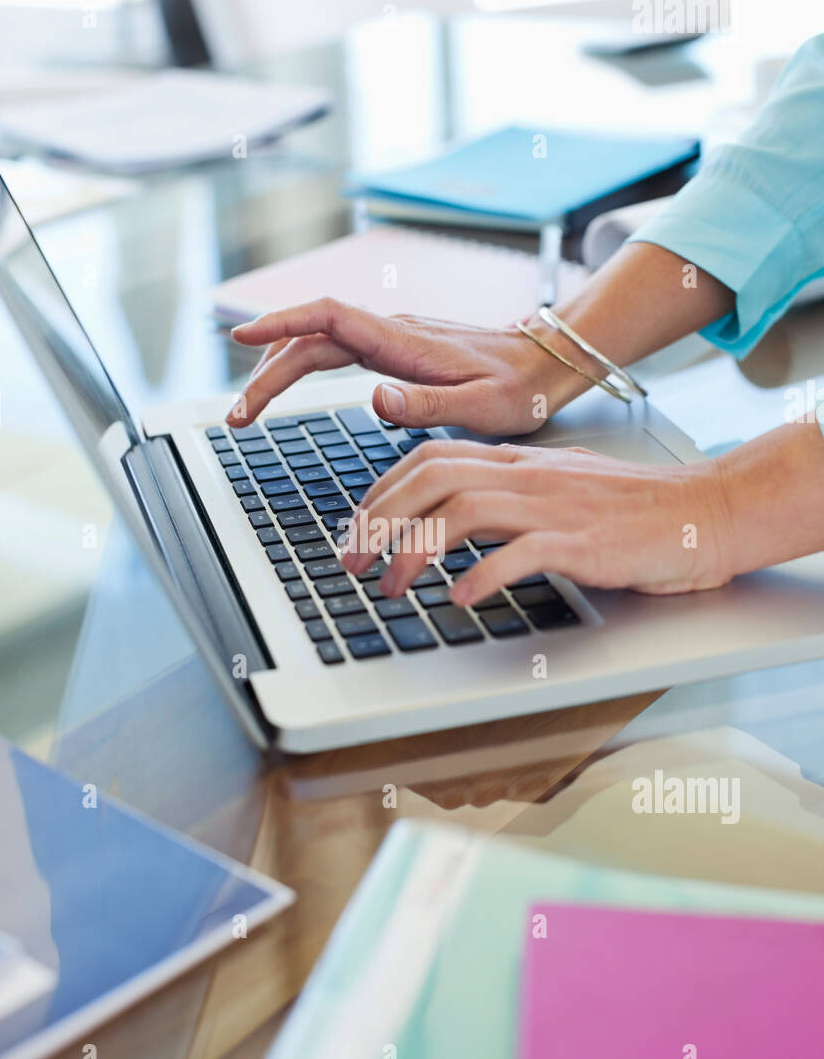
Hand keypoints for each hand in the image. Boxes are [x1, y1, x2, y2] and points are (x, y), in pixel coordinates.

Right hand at [227, 299, 582, 434]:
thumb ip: (425, 405)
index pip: (328, 319)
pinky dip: (301, 363)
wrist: (545, 365)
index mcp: (403, 341)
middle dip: (266, 374)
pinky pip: (334, 348)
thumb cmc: (516, 390)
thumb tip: (373, 399)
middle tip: (238, 419)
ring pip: (318, 343)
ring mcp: (390, 336)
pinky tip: (286, 382)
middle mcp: (390, 331)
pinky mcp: (394, 347)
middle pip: (310, 339)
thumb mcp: (479, 407)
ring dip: (278, 370)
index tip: (241, 337)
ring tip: (249, 410)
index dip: (280, 324)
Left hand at [338, 439, 736, 601]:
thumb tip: (453, 515)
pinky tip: (461, 599)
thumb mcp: (559, 486)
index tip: (355, 529)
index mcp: (518, 460)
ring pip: (462, 511)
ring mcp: (554, 506)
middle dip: (377, 522)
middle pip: (430, 480)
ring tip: (392, 588)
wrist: (706, 510)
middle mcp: (527, 475)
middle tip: (351, 565)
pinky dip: (483, 575)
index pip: (428, 459)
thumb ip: (507, 492)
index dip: (380, 493)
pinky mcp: (583, 542)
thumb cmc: (634, 508)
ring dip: (414, 552)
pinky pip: (522, 552)